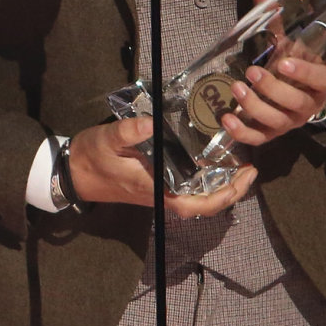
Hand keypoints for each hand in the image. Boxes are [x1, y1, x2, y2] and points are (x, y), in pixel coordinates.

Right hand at [66, 117, 257, 218]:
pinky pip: (191, 190)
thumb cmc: (92, 157)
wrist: (74, 173)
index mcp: (156, 189)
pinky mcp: (159, 187)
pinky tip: (215, 162)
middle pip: (206, 205)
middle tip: (251, 165)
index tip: (244, 175)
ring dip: (223, 186)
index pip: (197, 204)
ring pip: (200, 199)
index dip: (225, 195)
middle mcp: (163, 196)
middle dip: (233, 190)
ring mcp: (161, 193)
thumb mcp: (108, 139)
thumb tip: (150, 120)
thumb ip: (129, 132)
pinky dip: (208, 180)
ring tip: (239, 162)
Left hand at [220, 0, 325, 148]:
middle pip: (294, 102)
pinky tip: (227, 118)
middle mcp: (308, 105)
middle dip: (272, 89)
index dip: (304, 73)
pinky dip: (242, 132)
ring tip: (237, 87)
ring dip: (254, 107)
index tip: (285, 62)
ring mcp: (290, 122)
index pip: (320, 79)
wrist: (298, 95)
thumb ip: (276, 21)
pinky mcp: (271, 134)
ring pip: (276, 121)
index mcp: (321, 81)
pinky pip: (258, 139)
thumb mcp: (289, 45)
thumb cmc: (294, 67)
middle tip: (252, 72)